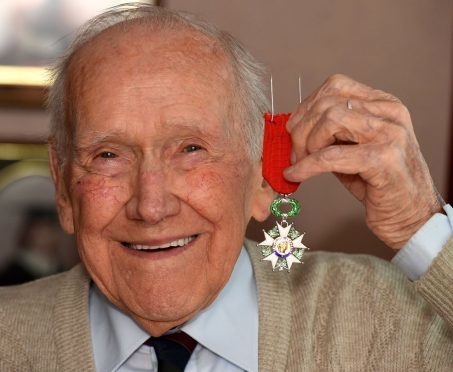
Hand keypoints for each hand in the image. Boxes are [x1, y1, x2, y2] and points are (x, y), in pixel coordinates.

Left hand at [284, 74, 441, 248]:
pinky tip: (296, 175)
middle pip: (328, 103)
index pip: (335, 86)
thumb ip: (332, 134)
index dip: (306, 106)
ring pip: (330, 120)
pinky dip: (307, 166)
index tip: (293, 129)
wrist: (412, 217)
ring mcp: (389, 134)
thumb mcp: (355, 150)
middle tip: (294, 153)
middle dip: (301, 129)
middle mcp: (390, 113)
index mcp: (384, 105)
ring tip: (301, 164)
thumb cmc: (381, 185)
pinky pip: (331, 155)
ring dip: (306, 145)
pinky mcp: (383, 159)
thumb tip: (294, 129)